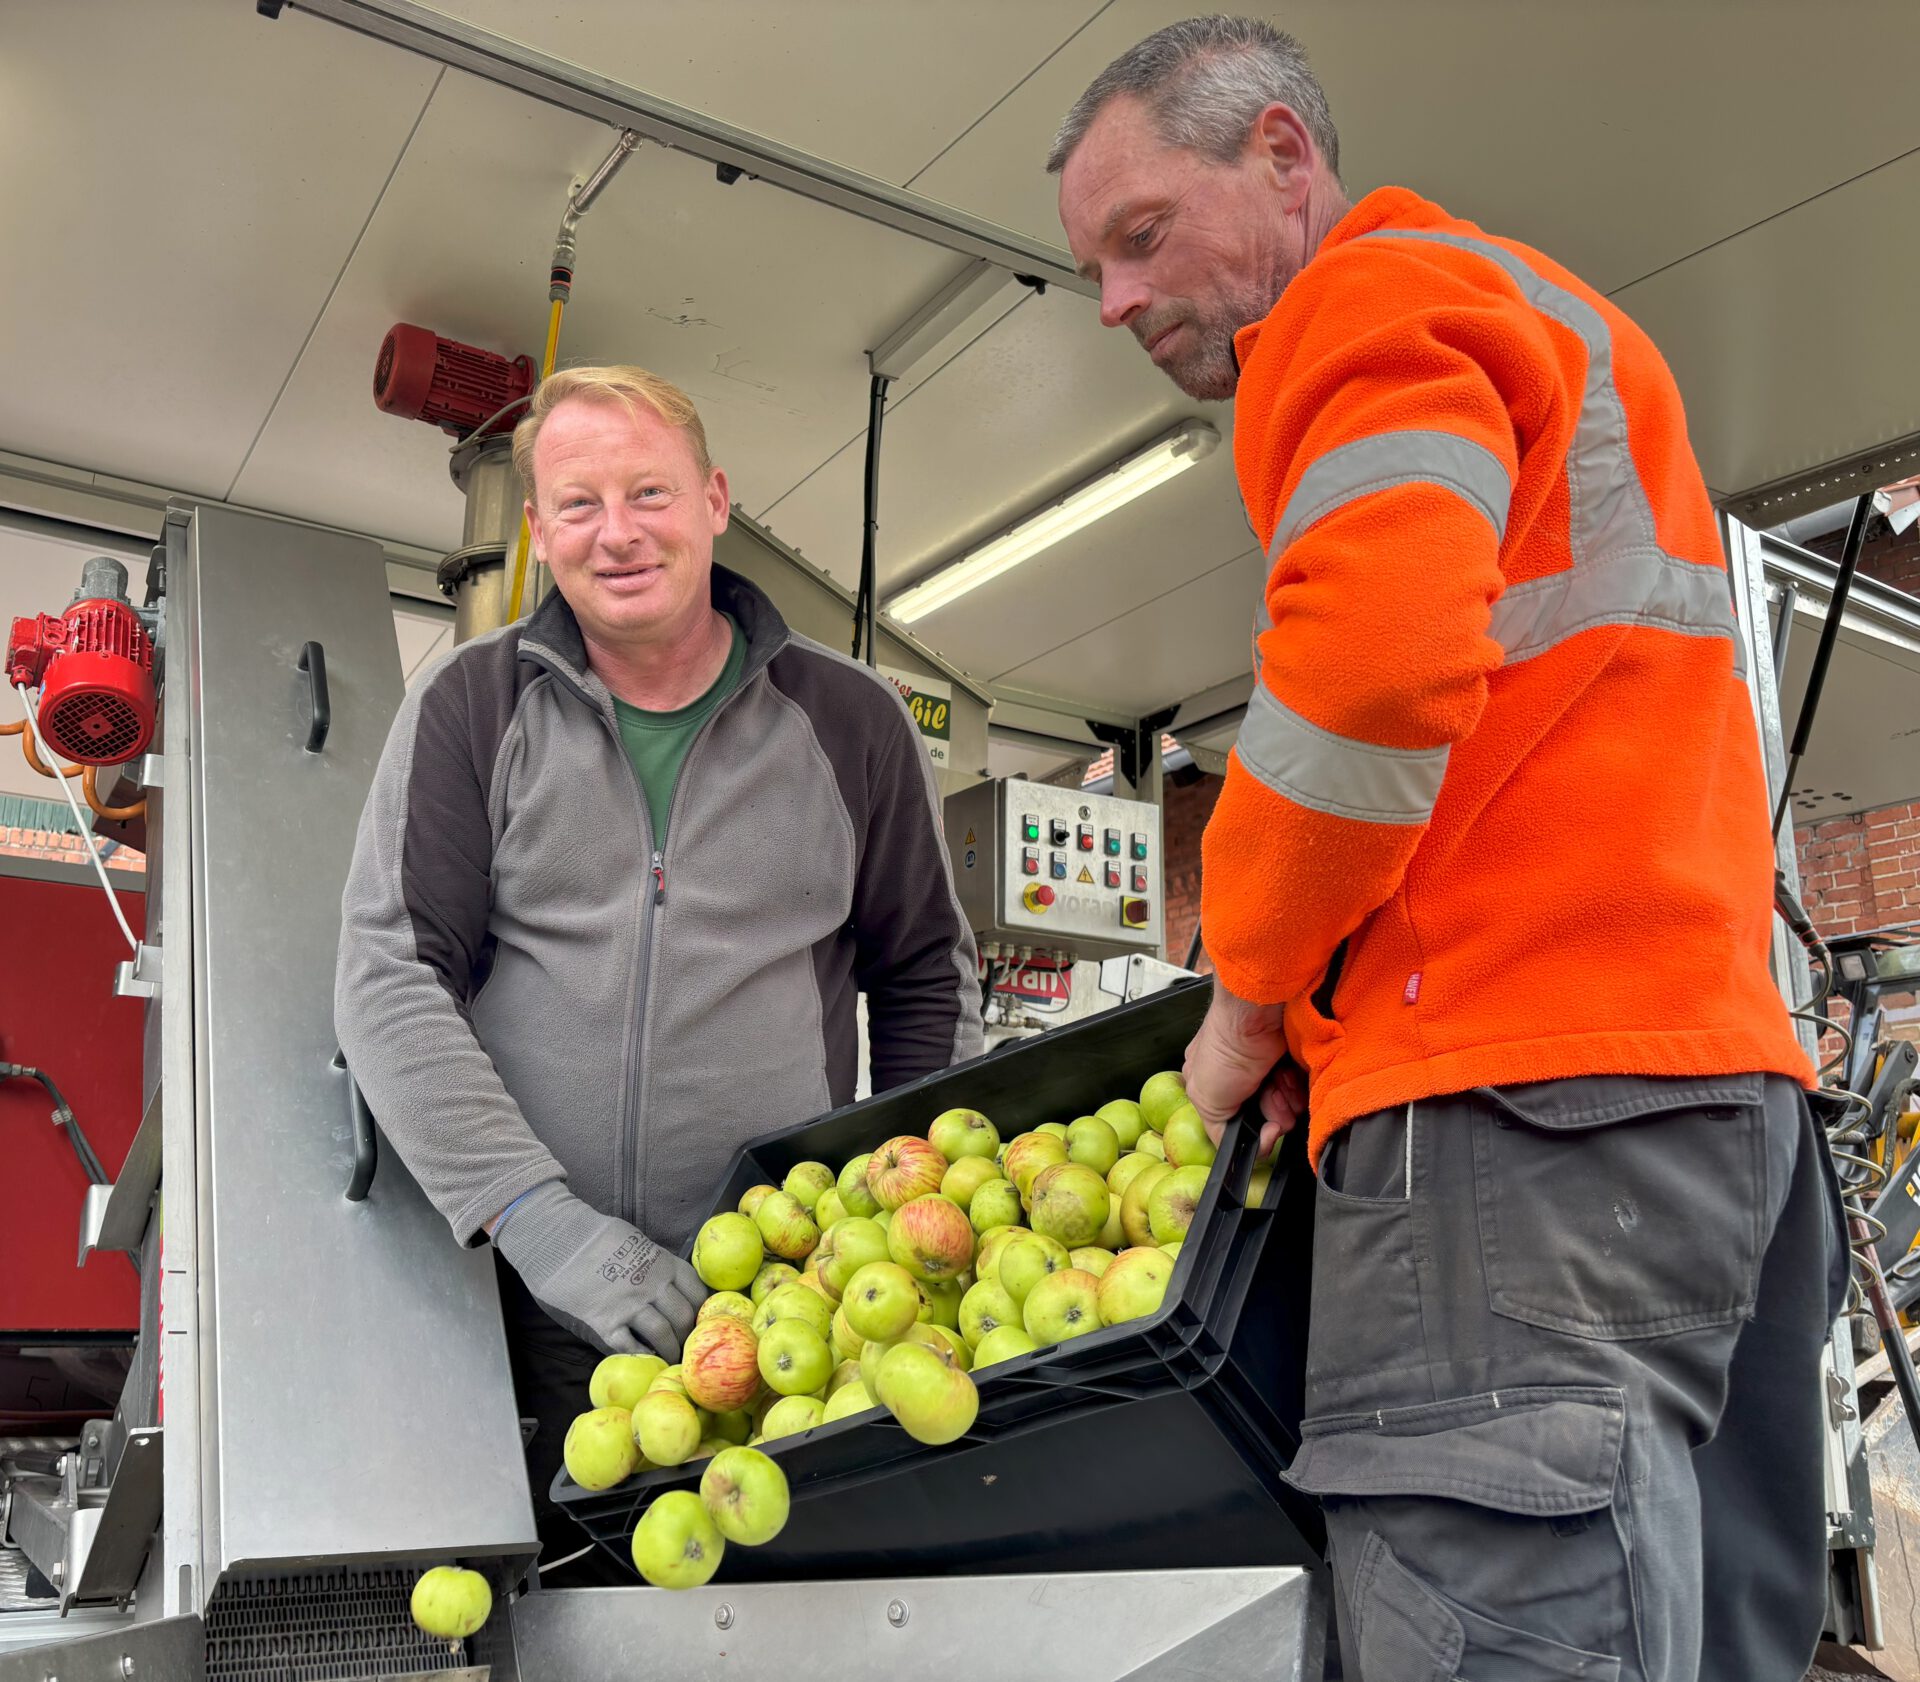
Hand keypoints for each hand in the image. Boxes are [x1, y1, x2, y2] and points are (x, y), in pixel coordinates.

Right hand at [492, 1181, 704, 1358]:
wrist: (559, 1238)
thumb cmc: (594, 1235)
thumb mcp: (635, 1240)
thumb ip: (654, 1260)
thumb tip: (667, 1277)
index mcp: (662, 1262)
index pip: (695, 1291)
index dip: (700, 1309)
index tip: (697, 1319)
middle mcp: (652, 1284)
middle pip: (683, 1317)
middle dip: (687, 1334)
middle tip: (685, 1344)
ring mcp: (630, 1304)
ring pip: (662, 1335)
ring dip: (668, 1350)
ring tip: (668, 1358)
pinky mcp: (606, 1322)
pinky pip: (630, 1346)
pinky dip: (640, 1355)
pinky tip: (642, 1359)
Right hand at [1183, 983, 1304, 1157]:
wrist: (1255, 1015)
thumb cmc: (1223, 1050)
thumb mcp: (1207, 1101)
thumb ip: (1217, 1134)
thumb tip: (1238, 1154)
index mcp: (1212, 1086)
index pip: (1237, 1126)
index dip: (1253, 1133)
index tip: (1265, 1131)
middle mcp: (1240, 1081)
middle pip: (1265, 1118)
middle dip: (1273, 1114)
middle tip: (1272, 1099)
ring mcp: (1267, 1071)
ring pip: (1286, 1107)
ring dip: (1286, 1100)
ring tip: (1280, 1081)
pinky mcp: (1288, 1062)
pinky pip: (1300, 1090)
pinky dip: (1298, 1087)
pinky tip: (1290, 1075)